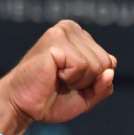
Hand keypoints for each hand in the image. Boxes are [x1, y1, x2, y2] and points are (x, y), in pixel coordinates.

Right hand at [0, 20, 116, 129]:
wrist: (23, 106)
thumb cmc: (52, 99)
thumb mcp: (87, 96)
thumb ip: (104, 86)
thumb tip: (110, 71)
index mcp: (81, 37)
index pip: (109, 62)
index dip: (94, 82)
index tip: (72, 82)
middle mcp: (72, 28)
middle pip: (105, 62)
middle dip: (88, 81)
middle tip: (63, 82)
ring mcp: (63, 31)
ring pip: (96, 64)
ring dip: (78, 80)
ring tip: (58, 77)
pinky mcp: (55, 40)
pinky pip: (82, 66)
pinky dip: (71, 78)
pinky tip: (54, 74)